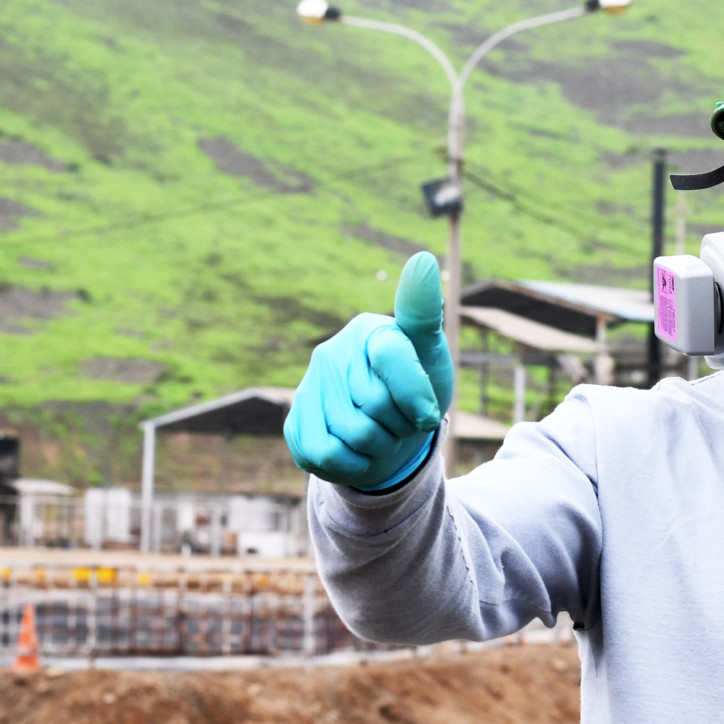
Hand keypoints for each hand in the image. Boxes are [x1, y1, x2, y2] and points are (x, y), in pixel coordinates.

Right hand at [285, 251, 454, 489]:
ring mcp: (308, 387)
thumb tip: (422, 259)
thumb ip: (422, 312)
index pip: (392, 358)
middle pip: (374, 407)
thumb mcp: (429, 352)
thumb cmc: (416, 387)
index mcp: (366, 330)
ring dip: (378, 447)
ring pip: (352, 435)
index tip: (428, 414)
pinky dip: (351, 464)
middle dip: (399, 426)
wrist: (393, 433)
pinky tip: (357, 451)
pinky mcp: (294, 422)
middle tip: (400, 420)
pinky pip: (325, 456)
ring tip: (381, 434)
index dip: (416, 396)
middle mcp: (330, 354)